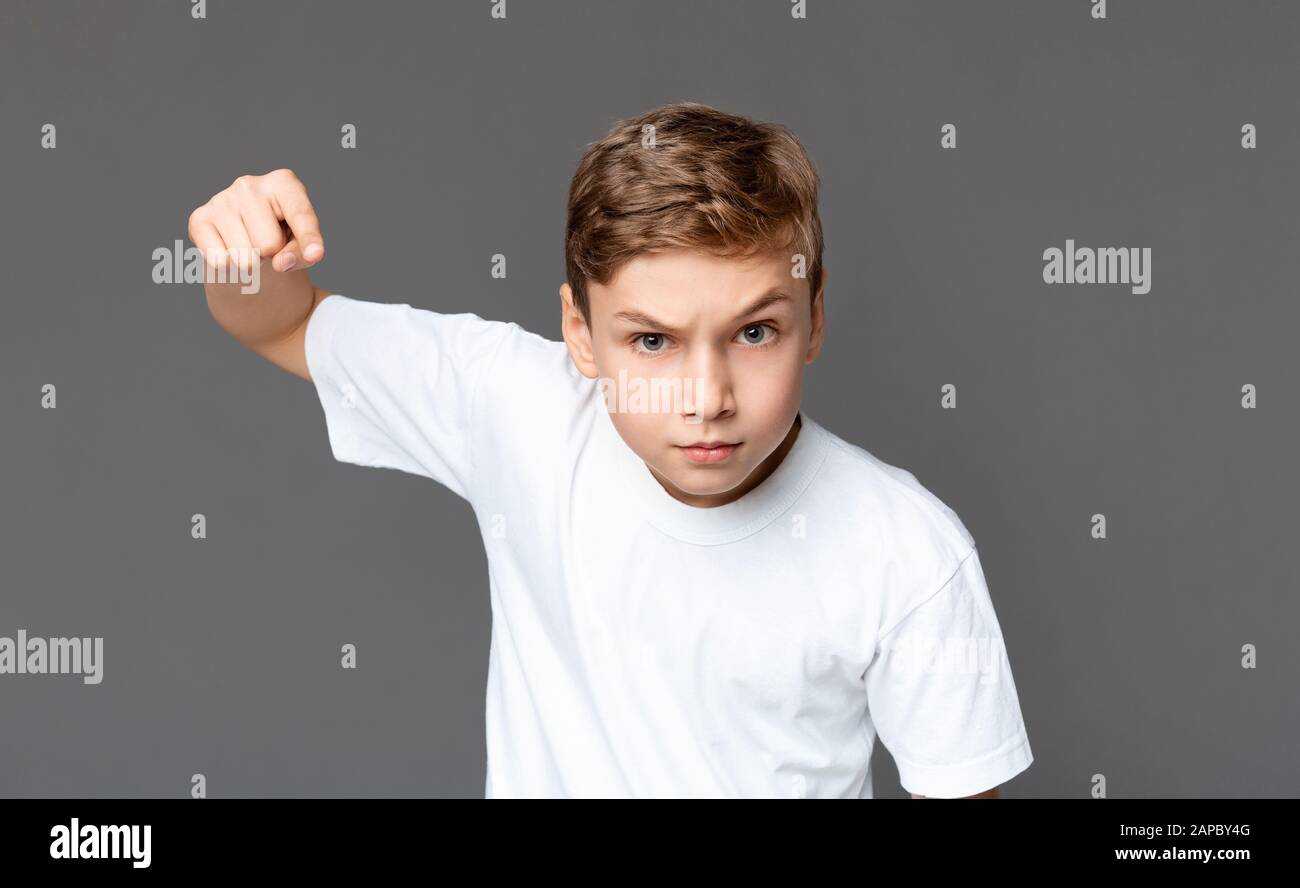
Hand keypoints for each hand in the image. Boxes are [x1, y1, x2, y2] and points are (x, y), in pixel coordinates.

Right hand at [187, 169, 324, 275]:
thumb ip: (302, 254)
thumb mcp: (302, 244)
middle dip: (272, 254)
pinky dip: (228, 266)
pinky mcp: (199, 218)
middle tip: (267, 243)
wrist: (246, 236)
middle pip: (269, 245)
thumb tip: (281, 263)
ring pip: (245, 257)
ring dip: (251, 261)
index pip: (299, 214)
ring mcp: (221, 199)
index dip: (309, 238)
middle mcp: (249, 184)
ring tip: (250, 244)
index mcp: (283, 182)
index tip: (315, 255)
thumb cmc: (282, 236)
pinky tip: (229, 248)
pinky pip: (220, 261)